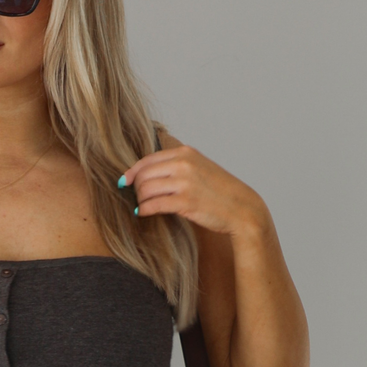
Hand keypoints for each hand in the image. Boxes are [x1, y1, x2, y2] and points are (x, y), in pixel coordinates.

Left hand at [119, 143, 267, 241]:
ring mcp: (185, 183)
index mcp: (185, 153)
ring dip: (140, 200)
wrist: (242, 208)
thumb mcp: (199, 168)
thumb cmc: (219, 191)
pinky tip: (143, 213)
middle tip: (136, 199)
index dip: (132, 172)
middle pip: (144, 175)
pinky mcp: (186, 202)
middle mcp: (184, 164)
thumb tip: (148, 174)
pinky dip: (144, 210)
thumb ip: (177, 166)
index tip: (125, 182)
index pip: (148, 160)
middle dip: (136, 189)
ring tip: (142, 207)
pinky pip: (153, 205)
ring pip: (146, 189)